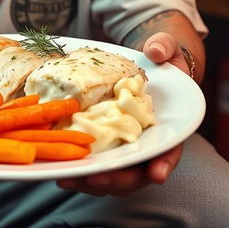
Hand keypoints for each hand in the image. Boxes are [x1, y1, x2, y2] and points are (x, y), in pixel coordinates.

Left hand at [56, 32, 186, 195]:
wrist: (144, 63)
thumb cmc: (160, 58)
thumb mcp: (166, 47)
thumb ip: (164, 47)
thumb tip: (155, 50)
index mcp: (166, 124)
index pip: (170, 150)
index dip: (164, 163)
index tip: (157, 174)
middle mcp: (146, 142)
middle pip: (136, 172)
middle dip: (117, 179)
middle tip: (96, 179)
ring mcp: (122, 146)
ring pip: (112, 175)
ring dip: (91, 181)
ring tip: (68, 178)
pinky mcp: (102, 142)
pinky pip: (92, 162)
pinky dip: (77, 169)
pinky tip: (58, 168)